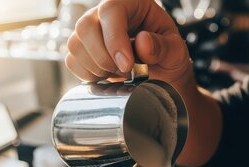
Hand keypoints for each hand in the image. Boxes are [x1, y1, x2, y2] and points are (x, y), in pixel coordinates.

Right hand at [65, 0, 193, 91]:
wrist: (161, 74)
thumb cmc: (168, 57)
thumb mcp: (176, 51)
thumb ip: (163, 47)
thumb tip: (142, 42)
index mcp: (131, 3)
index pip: (111, 10)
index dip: (115, 39)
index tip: (127, 65)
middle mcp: (105, 13)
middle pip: (85, 26)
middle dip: (102, 57)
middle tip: (124, 72)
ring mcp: (91, 31)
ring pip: (75, 44)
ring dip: (95, 67)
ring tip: (118, 74)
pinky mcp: (82, 50)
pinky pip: (71, 61)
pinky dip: (87, 74)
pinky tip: (106, 77)